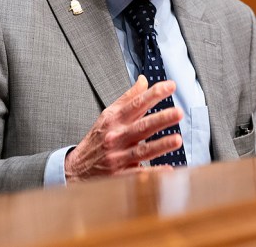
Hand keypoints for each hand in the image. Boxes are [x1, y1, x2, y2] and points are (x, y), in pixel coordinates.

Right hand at [64, 75, 184, 181]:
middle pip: (141, 127)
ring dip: (160, 145)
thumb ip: (128, 98)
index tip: (170, 86)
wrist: (76, 169)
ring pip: (142, 150)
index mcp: (115, 120)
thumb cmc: (97, 139)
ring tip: (177, 140)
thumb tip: (144, 80)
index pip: (136, 104)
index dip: (154, 94)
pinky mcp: (119, 175)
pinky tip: (168, 169)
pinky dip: (153, 172)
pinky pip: (139, 173)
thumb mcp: (108, 115)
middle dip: (161, 119)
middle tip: (178, 112)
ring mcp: (117, 157)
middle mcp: (116, 137)